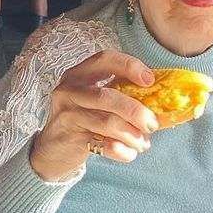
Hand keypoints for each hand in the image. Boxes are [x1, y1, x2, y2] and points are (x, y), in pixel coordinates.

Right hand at [29, 50, 158, 181]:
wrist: (52, 150)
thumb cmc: (82, 121)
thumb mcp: (94, 102)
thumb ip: (119, 95)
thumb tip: (160, 100)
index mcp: (78, 75)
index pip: (104, 59)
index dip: (129, 66)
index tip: (150, 80)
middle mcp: (69, 91)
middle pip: (107, 96)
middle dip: (136, 111)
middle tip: (152, 124)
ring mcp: (67, 115)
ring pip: (107, 122)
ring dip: (132, 134)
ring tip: (143, 144)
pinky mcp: (69, 138)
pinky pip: (102, 144)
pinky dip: (121, 150)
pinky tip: (129, 153)